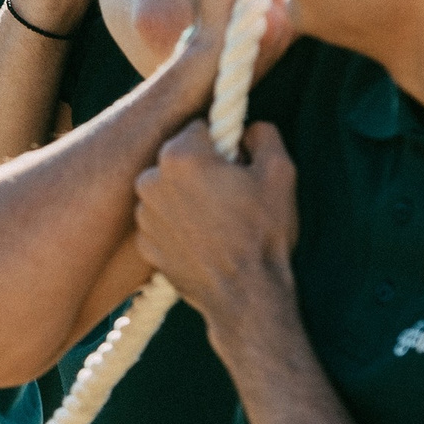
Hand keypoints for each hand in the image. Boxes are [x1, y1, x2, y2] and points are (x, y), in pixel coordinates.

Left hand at [133, 120, 298, 316]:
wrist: (246, 296)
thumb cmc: (263, 233)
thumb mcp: (280, 173)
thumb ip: (264, 134)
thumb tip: (247, 128)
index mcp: (180, 155)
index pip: (199, 127)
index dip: (222, 143)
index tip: (237, 164)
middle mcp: (150, 179)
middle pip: (179, 157)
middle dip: (202, 168)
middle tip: (231, 195)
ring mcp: (143, 213)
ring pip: (167, 188)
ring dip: (187, 195)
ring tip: (219, 220)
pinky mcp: (143, 241)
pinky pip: (161, 219)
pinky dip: (178, 223)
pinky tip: (204, 239)